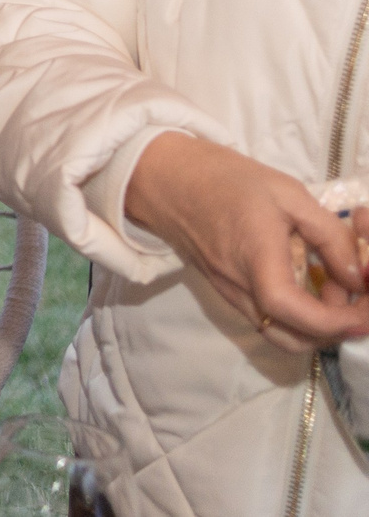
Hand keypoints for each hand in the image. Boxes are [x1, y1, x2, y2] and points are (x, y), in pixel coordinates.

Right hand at [125, 132, 368, 349]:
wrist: (167, 178)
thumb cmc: (227, 179)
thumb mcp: (289, 194)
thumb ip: (329, 236)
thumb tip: (358, 277)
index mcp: (254, 257)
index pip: (293, 310)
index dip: (336, 322)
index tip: (366, 314)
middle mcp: (238, 286)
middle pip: (290, 338)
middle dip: (332, 331)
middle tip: (357, 303)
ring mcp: (229, 292)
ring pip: (279, 334)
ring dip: (315, 326)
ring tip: (335, 292)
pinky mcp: (226, 291)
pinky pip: (266, 318)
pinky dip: (296, 315)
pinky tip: (309, 284)